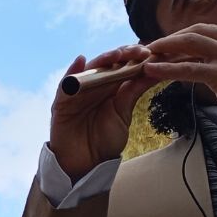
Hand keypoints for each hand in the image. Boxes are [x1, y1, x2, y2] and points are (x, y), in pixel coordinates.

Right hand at [49, 45, 160, 181]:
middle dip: (123, 55)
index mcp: (109, 88)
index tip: (152, 53)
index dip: (135, 57)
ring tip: (116, 55)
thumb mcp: (124, 112)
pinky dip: (72, 73)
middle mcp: (93, 87)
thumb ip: (134, 90)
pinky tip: (81, 61)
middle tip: (140, 52)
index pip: (121, 65)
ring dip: (102, 60)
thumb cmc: (104, 140)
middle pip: (107, 64)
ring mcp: (77, 93)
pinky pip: (64, 86)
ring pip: (89, 71)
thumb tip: (155, 70)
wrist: (87, 164)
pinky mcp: (62, 103)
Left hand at [144, 23, 216, 134]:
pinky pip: (190, 69)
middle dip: (169, 39)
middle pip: (196, 33)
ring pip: (191, 46)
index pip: (206, 29)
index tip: (163, 44)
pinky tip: (152, 71)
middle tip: (149, 48)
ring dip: (164, 51)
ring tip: (145, 57)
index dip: (181, 35)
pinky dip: (168, 69)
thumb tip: (193, 54)